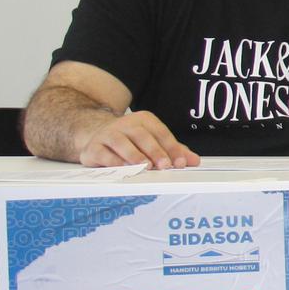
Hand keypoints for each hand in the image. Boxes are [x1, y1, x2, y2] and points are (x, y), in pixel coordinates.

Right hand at [79, 111, 198, 169]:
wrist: (97, 137)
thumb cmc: (131, 141)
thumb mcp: (154, 142)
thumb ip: (174, 151)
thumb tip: (194, 161)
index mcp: (143, 120)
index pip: (160, 133)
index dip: (171, 148)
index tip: (180, 162)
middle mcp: (125, 124)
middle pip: (142, 136)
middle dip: (155, 151)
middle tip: (165, 166)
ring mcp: (107, 135)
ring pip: (121, 143)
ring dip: (134, 156)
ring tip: (145, 167)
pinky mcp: (93, 148)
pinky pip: (104, 154)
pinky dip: (115, 162)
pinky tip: (124, 169)